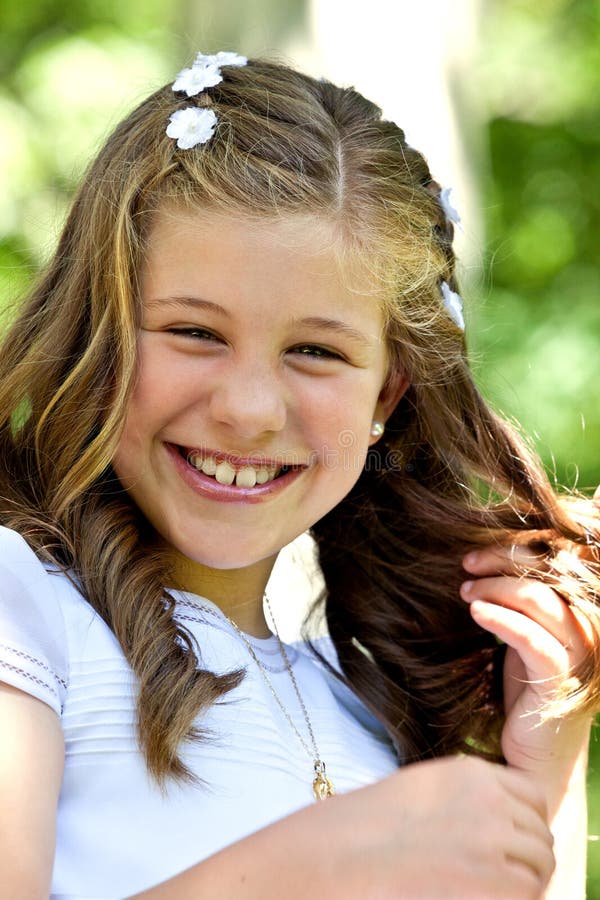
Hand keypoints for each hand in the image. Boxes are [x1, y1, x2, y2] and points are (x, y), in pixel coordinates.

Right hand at [276, 755, 554, 899]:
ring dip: (520, 886)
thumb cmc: (361, 832)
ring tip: (481, 893)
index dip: (525, 827)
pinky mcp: (493, 883)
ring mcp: (493, 841)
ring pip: (539, 871)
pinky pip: (527, 897)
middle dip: (525, 861)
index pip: (534, 798)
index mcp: (470, 773)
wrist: (332, 857)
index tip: (508, 849)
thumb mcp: (420, 794)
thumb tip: (497, 831)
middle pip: (540, 837)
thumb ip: (463, 802)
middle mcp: (489, 801)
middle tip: (492, 882)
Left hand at [460, 542, 594, 772]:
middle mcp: (589, 632)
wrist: (533, 764)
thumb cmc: (524, 697)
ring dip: (497, 589)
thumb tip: (485, 567)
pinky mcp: (563, 681)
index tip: (475, 556)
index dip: (514, 553)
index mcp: (581, 617)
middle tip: (467, 564)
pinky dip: (503, 619)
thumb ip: (519, 607)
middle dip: (503, 563)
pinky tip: (476, 612)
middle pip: (548, 576)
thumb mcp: (522, 642)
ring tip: (465, 591)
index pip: (554, 567)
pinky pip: (532, 639)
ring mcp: (581, 657)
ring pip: (540, 601)